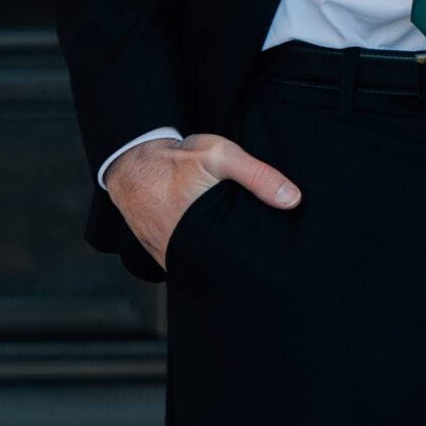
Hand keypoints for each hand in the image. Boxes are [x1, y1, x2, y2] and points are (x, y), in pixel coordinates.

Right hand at [104, 133, 301, 269]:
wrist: (132, 161)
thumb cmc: (177, 157)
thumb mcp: (221, 155)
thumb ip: (258, 175)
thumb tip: (293, 200)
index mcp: (198, 228)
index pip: (235, 258)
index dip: (255, 261)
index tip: (274, 261)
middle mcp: (178, 248)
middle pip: (218, 269)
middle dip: (240, 267)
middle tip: (264, 266)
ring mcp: (165, 254)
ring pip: (200, 269)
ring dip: (218, 266)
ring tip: (243, 262)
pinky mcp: (157, 253)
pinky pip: (183, 265)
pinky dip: (200, 261)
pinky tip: (217, 255)